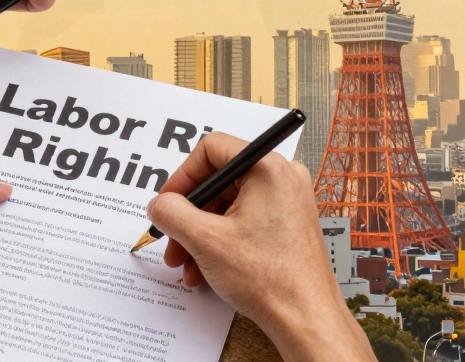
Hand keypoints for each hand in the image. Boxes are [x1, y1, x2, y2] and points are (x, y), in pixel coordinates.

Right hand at [146, 132, 373, 361]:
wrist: (304, 315)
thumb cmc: (270, 277)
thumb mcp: (205, 240)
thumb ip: (172, 213)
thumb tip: (159, 204)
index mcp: (268, 167)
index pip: (212, 149)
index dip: (183, 176)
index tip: (167, 202)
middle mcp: (283, 177)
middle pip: (219, 182)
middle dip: (189, 215)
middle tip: (171, 241)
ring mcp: (288, 200)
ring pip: (229, 205)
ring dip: (200, 234)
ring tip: (186, 264)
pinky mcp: (288, 222)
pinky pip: (244, 220)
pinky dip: (221, 241)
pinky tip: (205, 269)